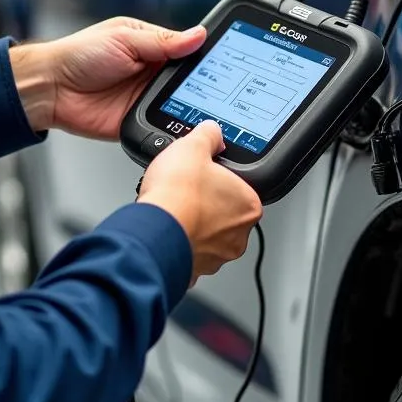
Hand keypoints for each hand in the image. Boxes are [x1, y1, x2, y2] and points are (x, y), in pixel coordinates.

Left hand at [10, 18, 206, 139]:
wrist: (51, 88)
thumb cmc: (78, 55)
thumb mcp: (124, 39)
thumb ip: (162, 41)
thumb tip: (198, 34)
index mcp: (152, 47)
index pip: (189, 51)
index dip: (205, 57)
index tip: (224, 61)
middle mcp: (152, 73)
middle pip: (190, 81)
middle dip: (203, 86)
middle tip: (220, 89)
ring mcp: (146, 99)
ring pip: (181, 105)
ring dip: (191, 107)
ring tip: (207, 109)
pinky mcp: (139, 122)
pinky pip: (162, 126)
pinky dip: (172, 127)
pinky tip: (183, 126)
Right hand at [137, 121, 261, 285]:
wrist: (153, 229)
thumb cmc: (177, 194)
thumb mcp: (193, 146)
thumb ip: (208, 135)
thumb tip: (211, 132)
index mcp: (248, 205)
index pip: (239, 187)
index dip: (217, 178)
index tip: (202, 175)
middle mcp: (238, 235)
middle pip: (223, 212)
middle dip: (204, 202)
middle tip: (184, 190)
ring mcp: (216, 256)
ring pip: (206, 235)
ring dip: (191, 224)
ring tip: (172, 208)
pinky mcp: (194, 269)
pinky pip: (188, 252)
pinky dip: (178, 242)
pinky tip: (167, 228)